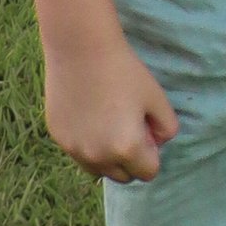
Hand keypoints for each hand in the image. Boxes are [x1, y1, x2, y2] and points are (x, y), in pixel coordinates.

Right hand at [43, 28, 178, 180]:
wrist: (81, 48)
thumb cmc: (124, 71)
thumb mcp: (157, 99)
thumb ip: (168, 128)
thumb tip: (158, 143)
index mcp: (127, 149)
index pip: (148, 173)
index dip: (151, 151)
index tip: (146, 128)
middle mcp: (99, 156)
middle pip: (122, 176)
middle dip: (130, 159)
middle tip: (128, 124)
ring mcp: (74, 149)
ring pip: (98, 168)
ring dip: (107, 156)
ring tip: (108, 121)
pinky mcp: (58, 137)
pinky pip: (78, 152)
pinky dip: (86, 142)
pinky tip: (89, 112)